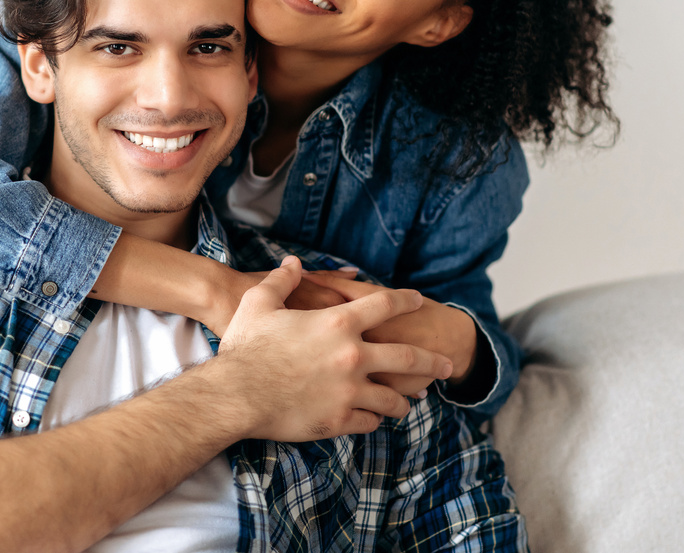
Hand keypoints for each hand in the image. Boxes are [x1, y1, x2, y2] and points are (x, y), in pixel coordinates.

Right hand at [216, 257, 450, 440]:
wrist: (236, 394)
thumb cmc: (247, 346)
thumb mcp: (261, 303)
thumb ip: (281, 280)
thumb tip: (291, 262)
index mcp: (338, 323)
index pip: (385, 305)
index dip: (405, 301)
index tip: (419, 301)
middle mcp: (352, 356)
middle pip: (407, 357)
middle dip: (432, 361)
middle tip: (447, 365)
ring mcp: (349, 391)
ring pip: (392, 397)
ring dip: (405, 398)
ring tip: (412, 402)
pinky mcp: (338, 419)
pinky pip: (369, 420)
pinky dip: (376, 419)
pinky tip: (376, 418)